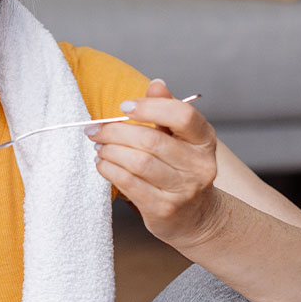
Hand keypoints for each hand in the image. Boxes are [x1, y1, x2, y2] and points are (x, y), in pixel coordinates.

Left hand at [87, 79, 224, 249]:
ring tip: (99, 147)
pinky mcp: (164, 209)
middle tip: (96, 130)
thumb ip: (167, 110)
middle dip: (115, 131)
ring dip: (110, 151)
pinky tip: (103, 164)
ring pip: (138, 162)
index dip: (149, 108)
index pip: (182, 116)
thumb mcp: (180, 138)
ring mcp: (183, 190)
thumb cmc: (182, 169)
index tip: (123, 107)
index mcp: (204, 140)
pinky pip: (129, 183)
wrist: (196, 217)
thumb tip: (156, 84)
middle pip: (151, 140)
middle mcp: (199, 165)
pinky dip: (109, 170)